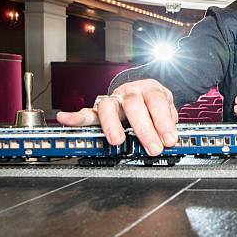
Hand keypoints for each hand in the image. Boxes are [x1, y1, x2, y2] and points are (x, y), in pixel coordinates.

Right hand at [56, 79, 178, 155]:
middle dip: (144, 128)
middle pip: (134, 105)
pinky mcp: (99, 109)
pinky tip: (65, 119)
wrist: (144, 89)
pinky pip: (86, 112)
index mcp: (149, 89)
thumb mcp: (168, 108)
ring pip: (109, 107)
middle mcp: (129, 92)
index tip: (170, 139)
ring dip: (112, 124)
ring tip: (116, 140)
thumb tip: (171, 139)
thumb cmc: (154, 101)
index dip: (164, 121)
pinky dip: (75, 117)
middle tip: (153, 147)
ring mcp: (113, 99)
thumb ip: (169, 121)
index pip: (157, 102)